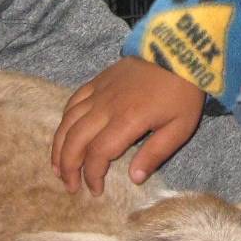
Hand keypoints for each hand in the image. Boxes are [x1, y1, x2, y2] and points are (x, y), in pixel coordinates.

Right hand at [50, 56, 203, 194]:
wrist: (177, 51)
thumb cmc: (181, 92)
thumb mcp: (180, 128)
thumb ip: (156, 154)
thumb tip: (134, 179)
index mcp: (127, 120)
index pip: (98, 154)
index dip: (92, 175)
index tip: (96, 190)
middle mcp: (106, 107)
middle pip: (75, 140)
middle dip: (68, 167)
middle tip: (71, 186)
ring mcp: (99, 92)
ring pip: (68, 122)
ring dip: (59, 148)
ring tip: (58, 168)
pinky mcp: (97, 81)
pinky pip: (72, 102)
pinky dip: (64, 122)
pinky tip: (64, 135)